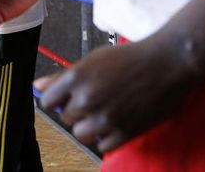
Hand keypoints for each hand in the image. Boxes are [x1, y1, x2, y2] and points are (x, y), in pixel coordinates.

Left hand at [34, 38, 195, 152]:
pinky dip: (107, 137)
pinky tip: (116, 121)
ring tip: (104, 112)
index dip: (57, 100)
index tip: (66, 98)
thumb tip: (37, 86)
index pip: (48, 101)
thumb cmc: (129, 57)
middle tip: (95, 99)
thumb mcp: (93, 59)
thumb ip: (63, 76)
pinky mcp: (124, 133)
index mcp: (76, 77)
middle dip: (77, 110)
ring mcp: (105, 118)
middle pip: (66, 117)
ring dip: (89, 126)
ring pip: (81, 134)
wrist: (167, 63)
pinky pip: (102, 146)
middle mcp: (87, 99)